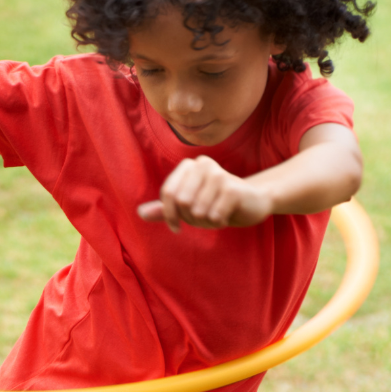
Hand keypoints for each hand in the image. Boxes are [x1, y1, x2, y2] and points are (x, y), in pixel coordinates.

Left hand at [137, 156, 270, 233]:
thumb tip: (140, 213)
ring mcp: (219, 174)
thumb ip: (165, 209)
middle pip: (182, 203)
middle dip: (191, 219)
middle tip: (204, 218)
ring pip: (197, 211)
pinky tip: (226, 216)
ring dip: (206, 222)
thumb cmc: (215, 203)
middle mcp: (203, 164)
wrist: (251, 202)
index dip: (169, 215)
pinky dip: (218, 223)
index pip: (168, 193)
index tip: (176, 227)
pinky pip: (213, 216)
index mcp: (189, 165)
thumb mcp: (188, 206)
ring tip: (216, 215)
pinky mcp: (232, 188)